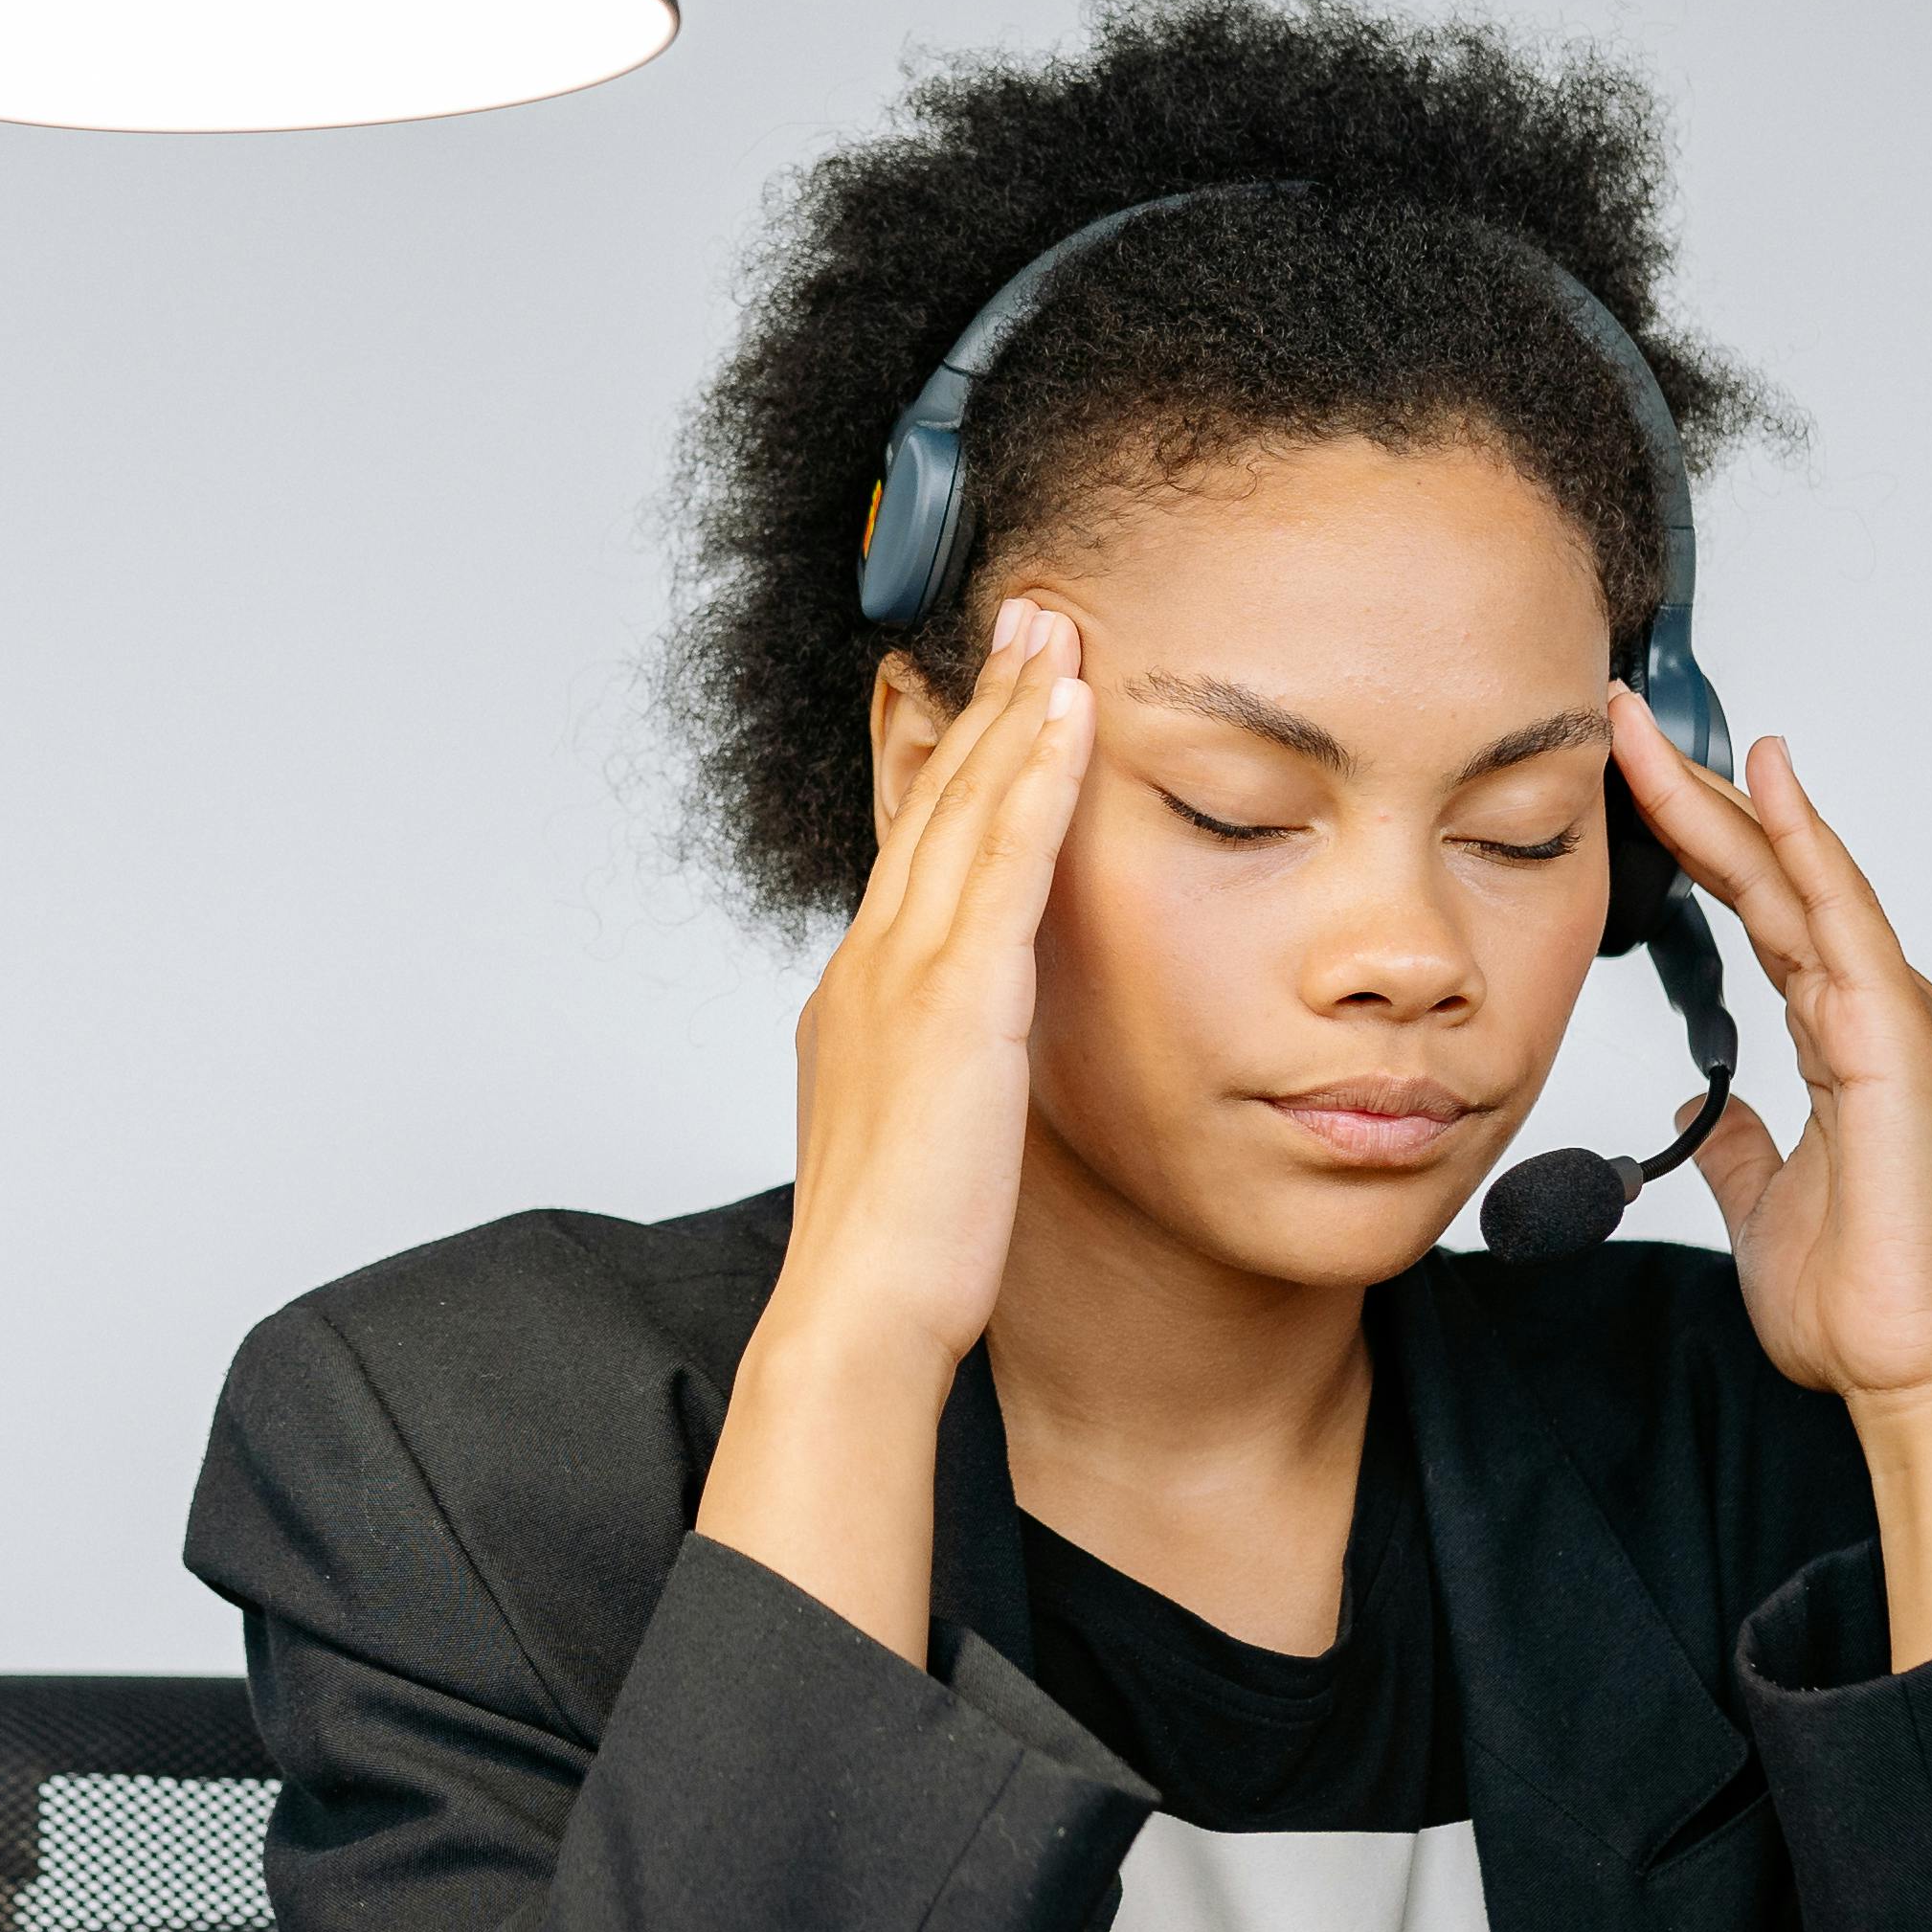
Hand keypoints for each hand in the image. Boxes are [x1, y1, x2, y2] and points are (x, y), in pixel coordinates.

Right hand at [694, 595, 1094, 1655]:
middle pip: (930, 800)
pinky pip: (1003, 862)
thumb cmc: (896, 1258)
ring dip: (1014, 709)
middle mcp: (871, 966)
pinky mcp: (957, 1000)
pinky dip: (1036, 778)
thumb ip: (935, 1076)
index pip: (908, 848)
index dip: (944, 761)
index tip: (973, 691)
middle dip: (980, 702)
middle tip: (1022, 617)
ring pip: (964, 808)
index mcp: (859, 998)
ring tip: (1056, 629)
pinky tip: (1072, 717)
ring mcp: (906, 976)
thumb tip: (963, 1063)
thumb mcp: (914, 1137)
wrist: (860, 1315)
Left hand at [1610, 705, 1931, 1663]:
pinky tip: (1766, 780)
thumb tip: (1711, 1115)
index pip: (1751, 909)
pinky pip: (1840, 917)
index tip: (1625, 783)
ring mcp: (1886, 1014)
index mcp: (1838, 1037)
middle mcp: (1866, 1008)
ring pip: (1794, 874)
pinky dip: (1804, 841)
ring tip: (1653, 730)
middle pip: (1766, 871)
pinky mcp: (1893, 1036)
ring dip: (1725, 796)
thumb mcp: (1765, 1202)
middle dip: (1691, 793)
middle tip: (1618, 720)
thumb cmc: (1861, 1296)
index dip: (1689, 841)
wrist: (1913, 1364)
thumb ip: (1743, 1146)